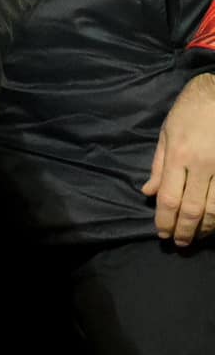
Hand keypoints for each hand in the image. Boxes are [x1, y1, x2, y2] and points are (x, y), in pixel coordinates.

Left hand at [142, 72, 214, 245]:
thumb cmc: (189, 112)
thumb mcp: (166, 133)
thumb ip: (157, 166)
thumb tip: (148, 193)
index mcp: (178, 155)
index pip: (168, 197)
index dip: (164, 220)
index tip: (161, 233)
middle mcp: (202, 164)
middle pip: (193, 208)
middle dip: (184, 230)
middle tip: (179, 243)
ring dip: (206, 228)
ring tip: (197, 236)